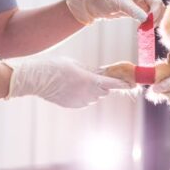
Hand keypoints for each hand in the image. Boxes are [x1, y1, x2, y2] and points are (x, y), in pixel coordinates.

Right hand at [6, 57, 128, 108]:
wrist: (37, 80)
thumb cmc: (55, 67)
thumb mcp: (76, 64)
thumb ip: (91, 70)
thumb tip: (100, 74)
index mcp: (90, 80)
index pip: (113, 83)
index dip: (124, 83)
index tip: (132, 84)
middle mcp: (88, 94)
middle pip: (105, 90)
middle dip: (105, 84)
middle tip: (98, 76)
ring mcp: (80, 102)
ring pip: (95, 96)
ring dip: (94, 90)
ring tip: (79, 80)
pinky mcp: (73, 106)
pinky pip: (84, 101)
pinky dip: (83, 95)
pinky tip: (71, 87)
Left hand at [65, 0, 164, 25]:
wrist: (92, 5)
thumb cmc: (104, 0)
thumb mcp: (119, 4)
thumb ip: (133, 11)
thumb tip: (147, 20)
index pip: (157, 2)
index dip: (156, 14)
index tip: (149, 25)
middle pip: (158, 8)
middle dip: (155, 19)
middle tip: (147, 30)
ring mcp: (140, 3)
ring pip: (154, 14)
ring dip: (152, 23)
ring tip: (144, 31)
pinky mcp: (136, 11)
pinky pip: (147, 18)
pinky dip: (147, 24)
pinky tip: (141, 30)